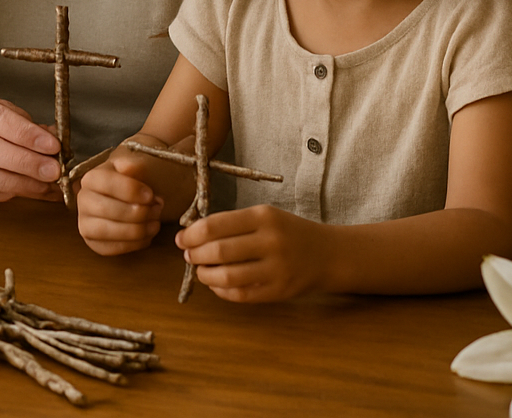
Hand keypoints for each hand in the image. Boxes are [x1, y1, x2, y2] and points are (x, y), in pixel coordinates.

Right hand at [77, 146, 163, 254]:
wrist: (128, 196)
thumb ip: (134, 165)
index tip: (150, 194)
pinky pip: (114, 248)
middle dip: (137, 212)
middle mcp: (83, 200)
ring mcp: (86, 223)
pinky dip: (135, 243)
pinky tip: (147, 234)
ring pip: (108, 231)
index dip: (131, 190)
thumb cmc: (132, 181)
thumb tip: (129, 167)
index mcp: (91, 178)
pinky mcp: (94, 243)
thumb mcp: (135, 167)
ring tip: (155, 223)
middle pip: (107, 209)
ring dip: (137, 229)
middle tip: (157, 209)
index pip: (106, 183)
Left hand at [177, 204, 331, 302]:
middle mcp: (271, 241)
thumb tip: (192, 234)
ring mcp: (277, 269)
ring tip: (200, 270)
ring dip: (205, 275)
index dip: (192, 234)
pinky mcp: (280, 291)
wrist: (329, 254)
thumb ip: (232, 223)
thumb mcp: (265, 217)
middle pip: (219, 251)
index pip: (215, 225)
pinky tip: (216, 284)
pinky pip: (241, 295)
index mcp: (264, 217)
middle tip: (188, 255)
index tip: (182, 238)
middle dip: (195, 255)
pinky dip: (221, 290)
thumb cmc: (288, 232)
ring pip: (227, 276)